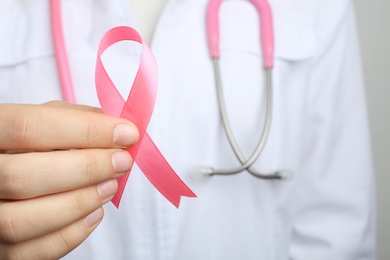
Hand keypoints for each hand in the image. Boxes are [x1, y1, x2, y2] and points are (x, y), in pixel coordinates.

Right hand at [0, 101, 138, 258]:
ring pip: (23, 220)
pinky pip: (31, 253)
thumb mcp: (43, 120)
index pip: (29, 127)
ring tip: (110, 186)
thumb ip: (73, 118)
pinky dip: (72, 233)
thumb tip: (114, 128)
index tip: (126, 134)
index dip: (85, 130)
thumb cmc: (30, 146)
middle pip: (23, 176)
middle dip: (86, 169)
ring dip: (80, 202)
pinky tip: (94, 213)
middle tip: (121, 161)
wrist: (9, 180)